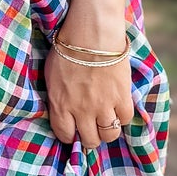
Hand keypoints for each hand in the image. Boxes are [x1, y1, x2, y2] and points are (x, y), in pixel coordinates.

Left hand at [45, 32, 133, 151]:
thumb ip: (57, 98)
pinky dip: (122, 115)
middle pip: (90, 140)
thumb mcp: (51, 77)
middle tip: (92, 127)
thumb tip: (62, 110)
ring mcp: (103, 106)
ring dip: (108, 130)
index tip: (74, 130)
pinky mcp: (121, 97)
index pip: (65, 135)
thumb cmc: (67, 50)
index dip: (70, 135)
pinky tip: (118, 106)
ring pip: (109, 135)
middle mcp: (81, 111)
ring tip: (106, 120)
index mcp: (60, 105)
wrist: (91, 35)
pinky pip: (125, 119)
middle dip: (90, 136)